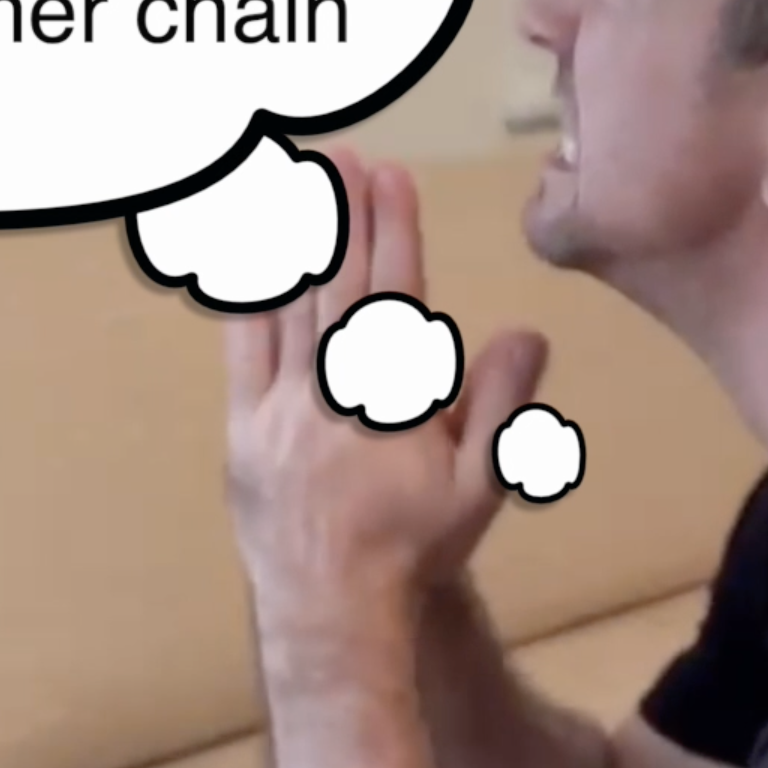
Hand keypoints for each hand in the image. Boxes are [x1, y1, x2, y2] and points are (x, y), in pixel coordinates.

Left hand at [223, 146, 548, 646]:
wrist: (332, 611)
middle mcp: (333, 394)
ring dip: (297, 240)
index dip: (394, 232)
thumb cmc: (416, 548)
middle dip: (343, 216)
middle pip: (339, 287)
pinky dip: (247, 296)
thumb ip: (502, 407)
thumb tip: (524, 334)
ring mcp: (281, 409)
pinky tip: (249, 255)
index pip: (394, 297)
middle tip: (343, 156)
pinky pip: (243, 348)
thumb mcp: (482, 486)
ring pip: (289, 307)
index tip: (393, 178)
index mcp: (394, 400)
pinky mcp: (243, 429)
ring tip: (297, 181)